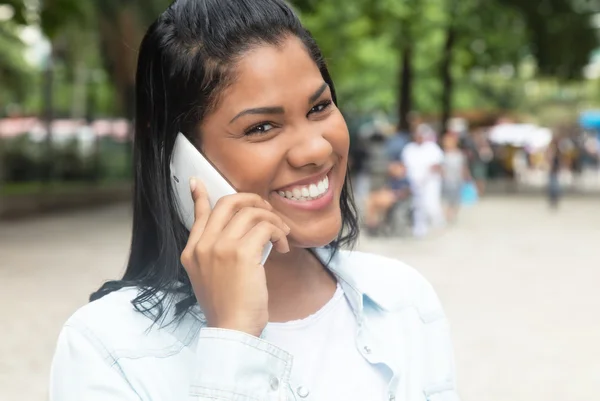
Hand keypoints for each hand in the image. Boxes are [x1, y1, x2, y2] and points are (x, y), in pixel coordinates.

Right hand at [180, 178, 290, 336]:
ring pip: (251, 212)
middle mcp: (203, 246)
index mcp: (192, 252)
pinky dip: (279, 233)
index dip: (200, 196)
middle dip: (253, 201)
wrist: (232, 330)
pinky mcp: (241, 253)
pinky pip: (266, 227)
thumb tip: (232, 234)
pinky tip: (283, 248)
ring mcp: (220, 247)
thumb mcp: (211, 279)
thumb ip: (215, 254)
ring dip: (273, 219)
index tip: (197, 182)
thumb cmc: (228, 308)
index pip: (199, 215)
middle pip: (228, 203)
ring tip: (282, 235)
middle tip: (268, 211)